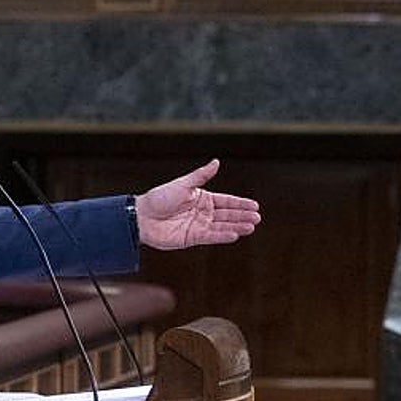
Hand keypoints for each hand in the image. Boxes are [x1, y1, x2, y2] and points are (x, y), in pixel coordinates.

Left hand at [134, 159, 259, 250]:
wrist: (142, 216)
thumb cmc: (160, 197)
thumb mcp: (183, 184)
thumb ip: (201, 176)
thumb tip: (216, 162)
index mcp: (202, 198)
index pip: (226, 201)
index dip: (240, 203)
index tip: (255, 205)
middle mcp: (203, 212)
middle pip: (227, 215)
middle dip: (243, 216)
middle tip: (257, 218)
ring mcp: (199, 225)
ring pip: (222, 226)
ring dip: (237, 226)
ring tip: (251, 227)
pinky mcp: (193, 238)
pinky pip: (211, 237)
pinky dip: (223, 236)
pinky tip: (235, 234)